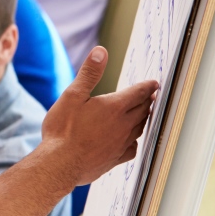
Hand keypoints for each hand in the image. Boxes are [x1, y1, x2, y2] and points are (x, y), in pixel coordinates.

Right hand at [40, 46, 158, 186]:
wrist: (60, 163)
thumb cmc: (63, 130)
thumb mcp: (72, 95)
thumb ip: (89, 73)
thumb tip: (101, 52)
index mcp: (114, 107)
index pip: (138, 93)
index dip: (147, 86)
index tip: (154, 83)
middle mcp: (123, 125)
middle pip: (142, 109)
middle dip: (148, 100)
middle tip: (151, 96)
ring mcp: (121, 143)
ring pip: (140, 128)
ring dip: (143, 119)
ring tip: (143, 114)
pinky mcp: (116, 158)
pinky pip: (132, 148)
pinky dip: (134, 141)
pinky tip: (129, 141)